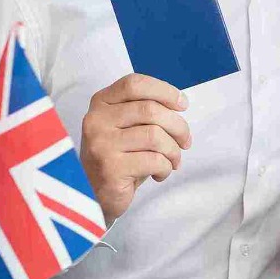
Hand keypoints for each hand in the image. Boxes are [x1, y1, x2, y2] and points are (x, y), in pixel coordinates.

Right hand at [79, 73, 191, 222]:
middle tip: (185, 141)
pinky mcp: (111, 168)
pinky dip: (166, 168)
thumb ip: (145, 111)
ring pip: (155, 136)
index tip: (182, 104)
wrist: (94, 194)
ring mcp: (101, 144)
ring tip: (172, 161)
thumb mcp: (126, 126)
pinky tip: (159, 174)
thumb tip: (179, 105)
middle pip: (150, 110)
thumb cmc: (118, 157)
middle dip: (178, 126)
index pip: (134, 84)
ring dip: (173, 150)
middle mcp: (97, 120)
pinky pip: (153, 160)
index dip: (164, 90)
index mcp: (101, 103)